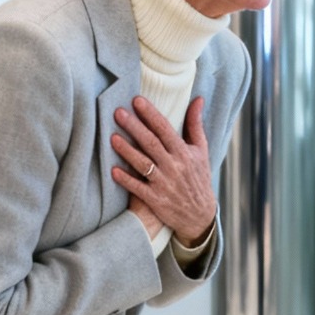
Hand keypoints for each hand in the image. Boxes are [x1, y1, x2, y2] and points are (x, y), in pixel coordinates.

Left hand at [111, 96, 215, 244]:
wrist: (200, 215)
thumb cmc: (198, 178)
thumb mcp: (201, 151)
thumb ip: (195, 124)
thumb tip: (198, 99)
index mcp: (184, 152)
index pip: (165, 129)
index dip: (151, 114)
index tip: (137, 100)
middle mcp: (174, 166)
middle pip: (151, 144)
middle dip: (134, 127)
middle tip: (118, 112)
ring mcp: (164, 184)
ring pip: (143, 164)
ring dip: (127, 151)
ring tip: (112, 137)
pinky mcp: (156, 200)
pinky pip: (138, 188)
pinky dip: (126, 180)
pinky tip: (113, 170)